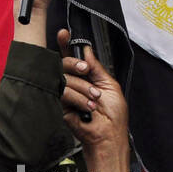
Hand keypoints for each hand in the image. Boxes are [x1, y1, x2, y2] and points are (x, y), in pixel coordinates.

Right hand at [58, 28, 129, 171]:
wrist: (107, 137)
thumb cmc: (113, 117)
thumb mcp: (110, 86)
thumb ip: (96, 67)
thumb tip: (86, 50)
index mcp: (86, 77)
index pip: (73, 58)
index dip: (66, 45)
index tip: (63, 33)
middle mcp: (74, 83)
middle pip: (64, 63)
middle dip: (75, 64)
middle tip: (85, 71)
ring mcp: (65, 94)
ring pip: (65, 78)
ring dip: (83, 88)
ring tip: (94, 100)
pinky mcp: (59, 105)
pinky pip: (63, 92)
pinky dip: (78, 99)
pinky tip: (87, 107)